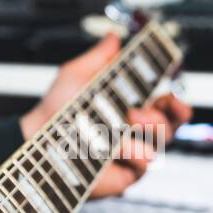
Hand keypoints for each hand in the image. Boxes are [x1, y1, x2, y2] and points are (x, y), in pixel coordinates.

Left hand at [20, 35, 192, 198]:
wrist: (38, 139)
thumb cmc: (55, 110)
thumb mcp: (77, 75)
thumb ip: (99, 57)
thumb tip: (114, 38)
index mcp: (130, 108)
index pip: (165, 105)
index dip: (175, 100)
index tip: (173, 92)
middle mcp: (135, 132)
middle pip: (172, 124)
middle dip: (170, 113)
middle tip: (145, 107)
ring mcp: (132, 153)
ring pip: (162, 141)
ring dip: (151, 128)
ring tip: (128, 120)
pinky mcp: (126, 174)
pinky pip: (146, 165)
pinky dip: (136, 153)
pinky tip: (119, 148)